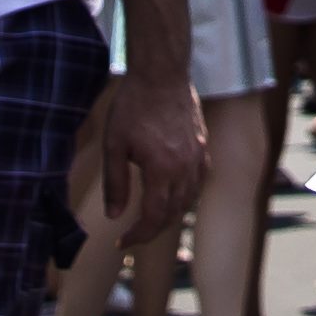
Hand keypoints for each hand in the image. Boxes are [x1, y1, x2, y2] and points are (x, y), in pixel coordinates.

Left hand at [80, 65, 208, 243]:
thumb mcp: (114, 144)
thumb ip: (115, 183)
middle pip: (173, 214)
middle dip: (152, 230)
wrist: (161, 73)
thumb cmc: (133, 105)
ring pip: (188, 199)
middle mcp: (184, 167)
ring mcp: (197, 156)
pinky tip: (173, 192)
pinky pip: (199, 180)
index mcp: (161, 170)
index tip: (122, 243)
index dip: (138, 236)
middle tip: (133, 235)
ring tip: (151, 218)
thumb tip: (114, 216)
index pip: (154, 217)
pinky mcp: (202, 145)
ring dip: (170, 215)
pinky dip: (186, 194)